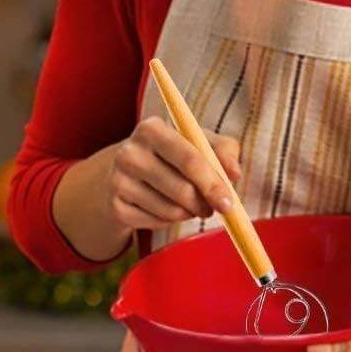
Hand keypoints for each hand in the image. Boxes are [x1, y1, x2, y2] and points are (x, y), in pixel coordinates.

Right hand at [105, 115, 241, 232]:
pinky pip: (156, 223)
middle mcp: (130, 152)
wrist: (128, 170)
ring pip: (171, 210)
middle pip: (182, 190)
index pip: (189, 159)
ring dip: (190, 212)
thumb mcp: (198, 141)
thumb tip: (234, 174)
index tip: (229, 202)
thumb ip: (223, 150)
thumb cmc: (173, 153)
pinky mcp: (116, 207)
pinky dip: (170, 220)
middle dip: (205, 204)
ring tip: (190, 204)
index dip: (212, 183)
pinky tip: (166, 207)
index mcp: (151, 129)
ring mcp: (118, 181)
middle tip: (213, 207)